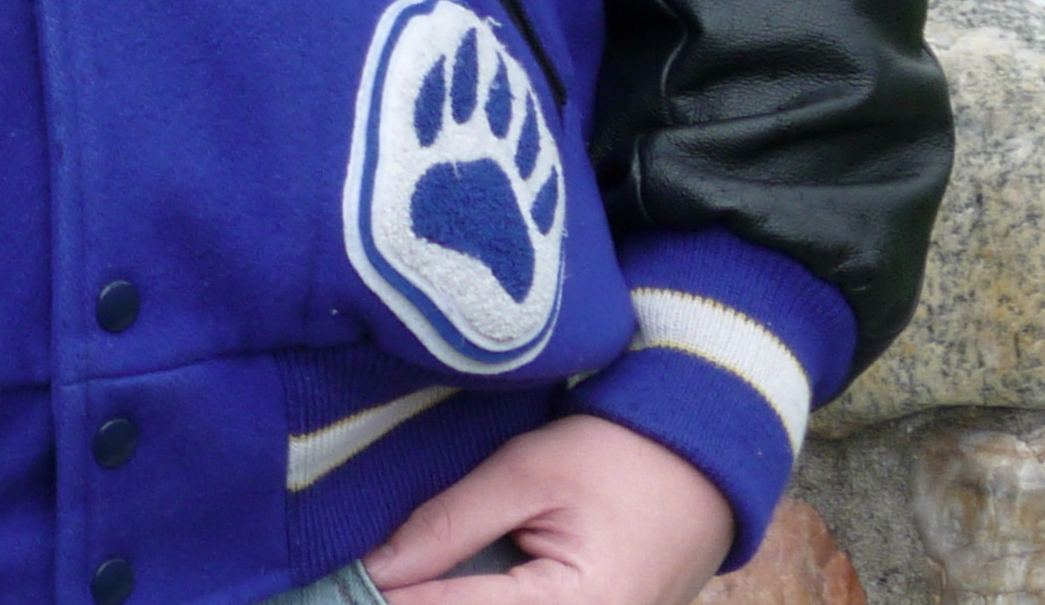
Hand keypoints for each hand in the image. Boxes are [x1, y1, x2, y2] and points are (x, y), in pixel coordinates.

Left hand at [364, 415, 733, 604]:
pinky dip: (482, 604)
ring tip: (397, 587)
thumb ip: (451, 522)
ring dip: (449, 604)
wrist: (702, 463)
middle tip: (358, 589)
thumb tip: (378, 565)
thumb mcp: (528, 472)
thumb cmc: (618, 455)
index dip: (395, 600)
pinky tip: (442, 591)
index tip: (342, 586)